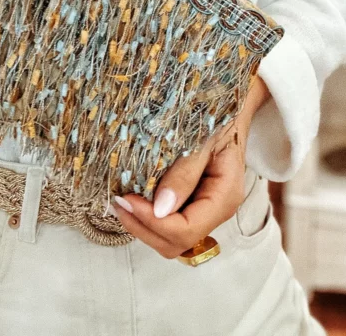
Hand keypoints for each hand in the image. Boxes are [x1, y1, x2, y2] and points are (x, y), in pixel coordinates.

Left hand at [110, 77, 270, 258]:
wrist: (228, 101)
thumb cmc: (216, 114)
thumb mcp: (202, 137)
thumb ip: (184, 172)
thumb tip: (160, 209)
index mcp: (224, 197)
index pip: (186, 230)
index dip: (152, 221)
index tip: (126, 198)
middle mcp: (214, 210)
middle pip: (177, 243)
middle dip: (144, 228)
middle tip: (117, 202)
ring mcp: (203, 208)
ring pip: (170, 238)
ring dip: (142, 225)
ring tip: (120, 201)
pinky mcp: (191, 201)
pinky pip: (167, 222)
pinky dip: (147, 216)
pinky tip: (132, 197)